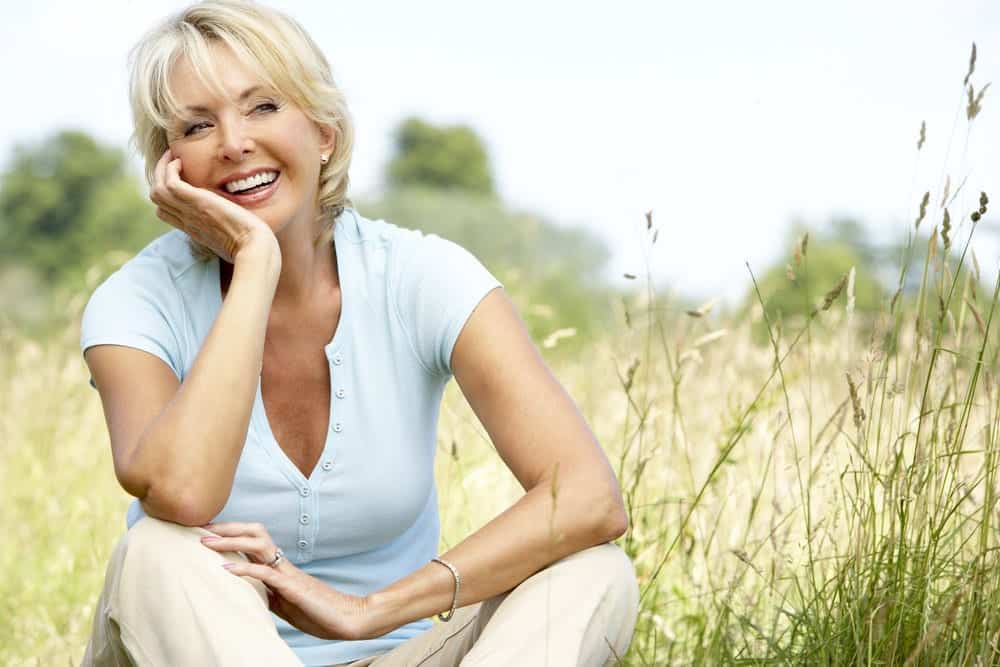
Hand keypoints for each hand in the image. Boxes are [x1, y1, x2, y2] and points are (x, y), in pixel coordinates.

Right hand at [149, 149, 277, 263]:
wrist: (254, 247)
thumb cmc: (252, 247)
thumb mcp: (234, 241)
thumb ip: (228, 232)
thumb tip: (238, 229)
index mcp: (195, 230)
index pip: (166, 213)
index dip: (167, 195)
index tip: (179, 179)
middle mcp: (188, 221)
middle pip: (157, 200)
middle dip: (160, 177)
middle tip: (173, 162)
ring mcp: (190, 212)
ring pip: (157, 191)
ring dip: (161, 169)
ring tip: (174, 157)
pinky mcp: (198, 202)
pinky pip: (169, 183)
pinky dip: (170, 169)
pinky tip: (182, 161)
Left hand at [200, 521, 372, 639]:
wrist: (346, 618)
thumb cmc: (318, 612)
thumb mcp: (284, 603)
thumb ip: (268, 594)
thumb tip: (248, 594)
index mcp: (280, 567)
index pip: (253, 541)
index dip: (231, 533)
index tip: (208, 532)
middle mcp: (283, 564)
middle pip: (255, 532)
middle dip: (228, 528)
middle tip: (202, 529)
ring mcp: (287, 573)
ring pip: (259, 544)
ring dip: (231, 541)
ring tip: (207, 542)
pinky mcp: (291, 587)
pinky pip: (265, 572)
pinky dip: (244, 567)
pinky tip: (226, 568)